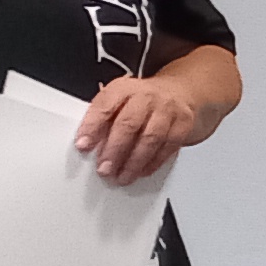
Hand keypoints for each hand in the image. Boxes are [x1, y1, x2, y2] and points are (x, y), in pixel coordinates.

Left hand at [77, 75, 222, 183]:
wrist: (177, 91)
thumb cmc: (140, 100)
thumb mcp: (117, 100)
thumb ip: (102, 118)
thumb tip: (88, 144)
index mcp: (123, 88)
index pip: (105, 106)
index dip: (92, 127)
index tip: (83, 146)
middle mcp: (146, 97)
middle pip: (129, 124)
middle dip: (115, 149)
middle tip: (105, 169)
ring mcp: (167, 110)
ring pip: (150, 138)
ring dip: (134, 161)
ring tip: (122, 176)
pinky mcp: (183, 124)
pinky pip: (168, 146)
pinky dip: (153, 162)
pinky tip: (142, 171)